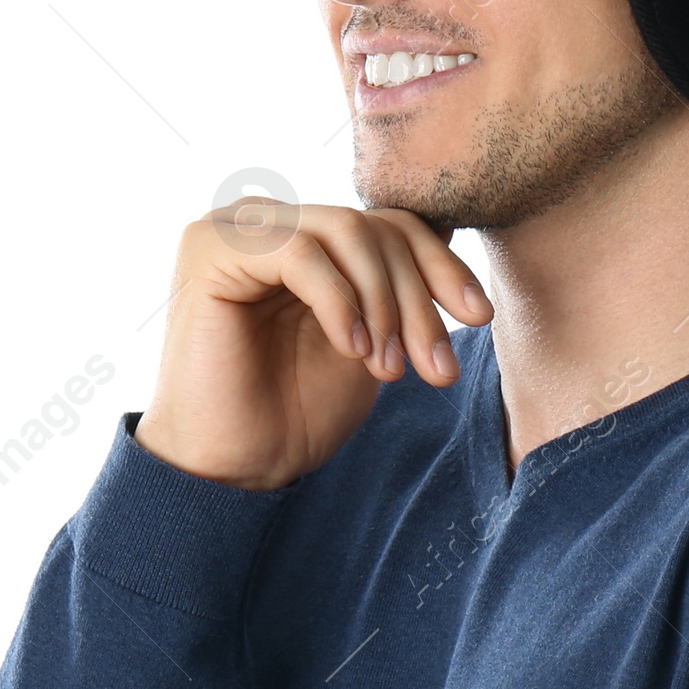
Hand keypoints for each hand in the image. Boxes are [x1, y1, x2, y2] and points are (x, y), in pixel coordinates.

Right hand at [134, 201, 492, 490]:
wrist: (236, 468)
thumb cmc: (297, 411)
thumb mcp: (374, 341)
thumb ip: (397, 288)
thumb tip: (452, 233)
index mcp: (308, 236)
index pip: (391, 224)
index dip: (442, 266)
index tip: (479, 318)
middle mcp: (271, 220)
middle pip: (375, 228)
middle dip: (416, 299)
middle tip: (436, 367)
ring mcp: (237, 228)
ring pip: (346, 233)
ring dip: (383, 304)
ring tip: (389, 369)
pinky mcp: (210, 248)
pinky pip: (299, 252)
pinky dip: (338, 301)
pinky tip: (353, 351)